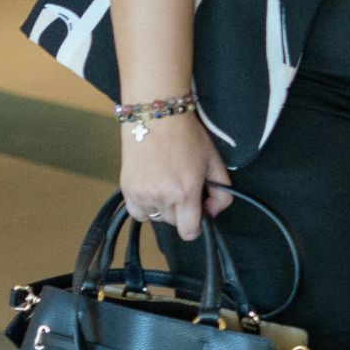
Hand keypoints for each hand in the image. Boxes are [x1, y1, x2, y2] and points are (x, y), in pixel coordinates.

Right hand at [120, 110, 230, 237]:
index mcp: (186, 193)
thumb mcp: (214, 162)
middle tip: (183, 188)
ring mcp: (141, 194)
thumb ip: (222, 194)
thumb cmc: (189, 138)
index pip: (189, 232)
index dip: (196, 227)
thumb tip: (213, 215)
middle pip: (173, 223)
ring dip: (163, 208)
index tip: (197, 214)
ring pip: (156, 218)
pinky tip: (152, 189)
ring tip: (166, 185)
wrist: (156, 117)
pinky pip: (138, 213)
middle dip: (181, 211)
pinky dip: (145, 207)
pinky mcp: (126, 189)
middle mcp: (161, 198)